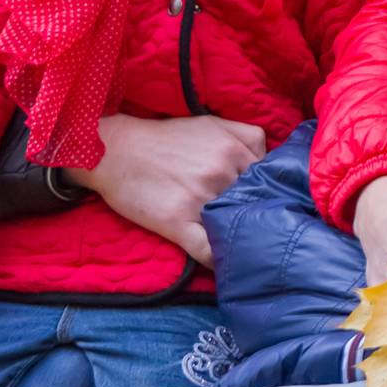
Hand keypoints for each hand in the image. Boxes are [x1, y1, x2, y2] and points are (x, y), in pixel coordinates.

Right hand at [66, 114, 266, 266]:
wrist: (114, 151)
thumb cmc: (164, 138)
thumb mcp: (212, 123)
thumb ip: (247, 137)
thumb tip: (273, 162)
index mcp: (233, 148)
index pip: (269, 178)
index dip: (268, 190)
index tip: (265, 200)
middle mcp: (221, 171)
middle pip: (256, 203)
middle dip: (256, 213)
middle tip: (254, 224)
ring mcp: (200, 198)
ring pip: (235, 226)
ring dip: (239, 236)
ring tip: (240, 244)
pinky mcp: (177, 222)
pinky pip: (208, 250)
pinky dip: (217, 261)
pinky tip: (221, 263)